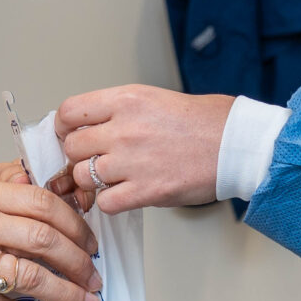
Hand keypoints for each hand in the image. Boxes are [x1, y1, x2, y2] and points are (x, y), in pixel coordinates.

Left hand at [51, 87, 232, 212]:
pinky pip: (105, 202)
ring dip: (92, 181)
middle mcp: (125, 128)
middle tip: (93, 159)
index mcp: (126, 100)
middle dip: (78, 156)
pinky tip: (125, 192)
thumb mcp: (153, 99)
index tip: (69, 135)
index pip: (69, 112)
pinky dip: (110, 201)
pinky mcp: (145, 190)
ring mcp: (133, 161)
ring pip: (82, 176)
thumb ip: (117, 111)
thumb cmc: (202, 122)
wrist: (235, 145)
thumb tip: (85, 127)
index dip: (64, 128)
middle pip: (72, 147)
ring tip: (113, 177)